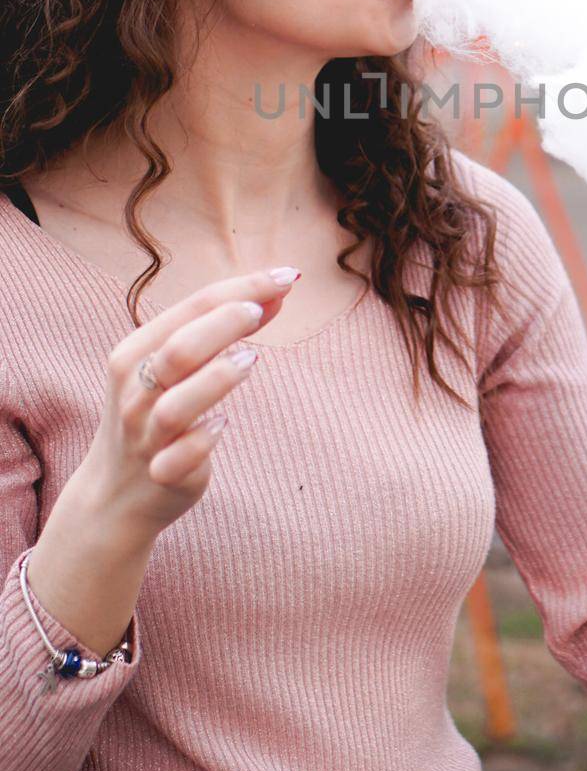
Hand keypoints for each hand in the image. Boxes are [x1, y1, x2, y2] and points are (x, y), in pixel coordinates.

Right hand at [79, 267, 299, 541]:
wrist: (115, 493)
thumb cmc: (156, 412)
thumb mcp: (178, 367)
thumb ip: (222, 331)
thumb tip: (278, 294)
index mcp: (135, 353)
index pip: (191, 307)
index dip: (241, 288)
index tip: (287, 276)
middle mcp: (135, 392)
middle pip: (179, 350)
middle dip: (224, 324)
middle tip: (262, 311)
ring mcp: (146, 436)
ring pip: (174, 406)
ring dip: (215, 380)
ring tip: (251, 360)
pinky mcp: (162, 474)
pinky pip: (179, 458)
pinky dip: (202, 440)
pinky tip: (222, 426)